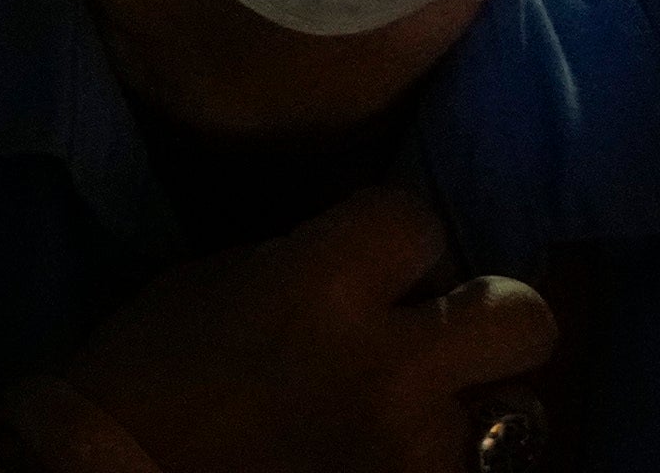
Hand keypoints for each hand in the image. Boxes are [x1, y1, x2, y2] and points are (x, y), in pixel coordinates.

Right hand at [28, 183, 552, 472]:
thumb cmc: (142, 380)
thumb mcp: (206, 285)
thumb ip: (297, 266)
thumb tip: (360, 271)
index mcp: (319, 283)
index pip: (415, 219)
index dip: (397, 238)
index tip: (374, 260)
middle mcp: (392, 364)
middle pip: (524, 318)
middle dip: (493, 318)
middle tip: (440, 336)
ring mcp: (416, 449)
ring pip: (491, 415)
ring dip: (439, 413)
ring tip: (375, 425)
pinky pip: (454, 472)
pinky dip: (414, 463)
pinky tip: (359, 459)